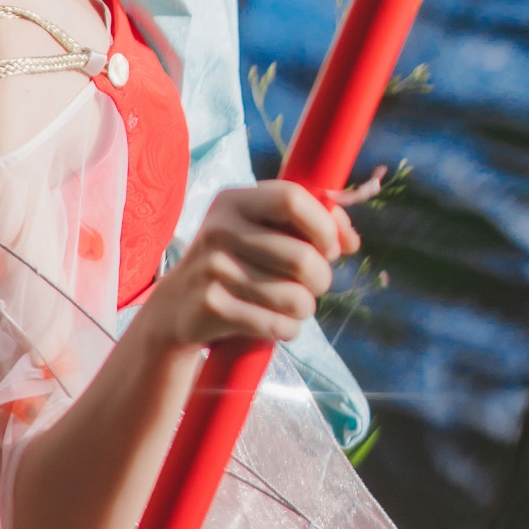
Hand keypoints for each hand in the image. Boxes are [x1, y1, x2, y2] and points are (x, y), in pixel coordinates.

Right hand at [141, 181, 356, 352]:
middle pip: (303, 258)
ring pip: (296, 298)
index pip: (292, 199)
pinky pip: (278, 325)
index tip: (327, 247)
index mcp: (234, 201)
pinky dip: (286, 330)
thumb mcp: (261, 232)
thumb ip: (311, 224)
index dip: (323, 226)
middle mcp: (219, 228)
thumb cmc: (237, 263)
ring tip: (288, 305)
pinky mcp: (213, 306)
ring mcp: (213, 267)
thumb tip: (350, 240)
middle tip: (310, 285)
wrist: (178, 306)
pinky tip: (272, 323)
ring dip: (304, 309)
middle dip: (321, 280)